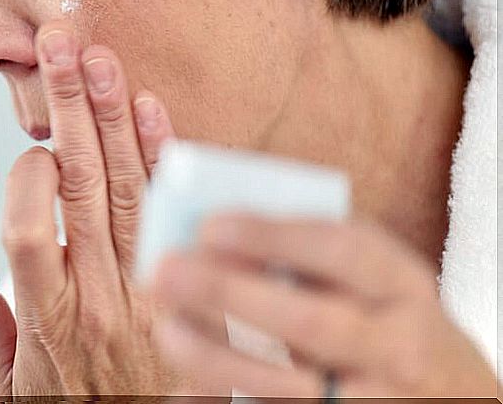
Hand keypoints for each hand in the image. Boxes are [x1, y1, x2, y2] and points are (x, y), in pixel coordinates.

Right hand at [0, 20, 227, 395]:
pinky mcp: (188, 280)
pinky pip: (173, 208)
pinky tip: (148, 108)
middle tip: (57, 44)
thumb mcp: (6, 381)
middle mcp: (101, 295)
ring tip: (96, 57)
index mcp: (49, 317)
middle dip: (68, 107)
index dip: (24, 181)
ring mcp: (150, 285)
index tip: (25, 151)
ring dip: (111, 114)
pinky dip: (162, 155)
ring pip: (128, 185)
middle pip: (82, 186)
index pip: (29, 231)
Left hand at [149, 213, 499, 397]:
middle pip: (312, 323)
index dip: (273, 237)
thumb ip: (299, 249)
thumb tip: (199, 237)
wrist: (448, 392)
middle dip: (230, 295)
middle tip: (164, 271)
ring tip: (166, 329)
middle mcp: (397, 346)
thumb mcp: (365, 271)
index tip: (209, 226)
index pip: (342, 251)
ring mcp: (375, 400)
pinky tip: (184, 390)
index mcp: (400, 284)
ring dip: (216, 359)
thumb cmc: (375, 310)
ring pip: (291, 388)